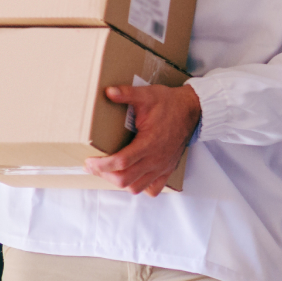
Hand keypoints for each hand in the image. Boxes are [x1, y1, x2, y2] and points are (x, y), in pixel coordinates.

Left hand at [86, 82, 201, 196]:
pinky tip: (132, 176)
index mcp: (149, 143)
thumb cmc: (169, 104)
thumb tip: (108, 91)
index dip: (101, 165)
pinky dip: (139, 186)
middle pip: (125, 179)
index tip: (89, 161)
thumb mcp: (147, 95)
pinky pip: (153, 189)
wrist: (192, 110)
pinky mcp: (167, 169)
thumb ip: (127, 94)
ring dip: (119, 182)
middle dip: (104, 174)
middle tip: (93, 166)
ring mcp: (162, 167)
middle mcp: (155, 159)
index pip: (121, 162)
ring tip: (109, 171)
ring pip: (136, 187)